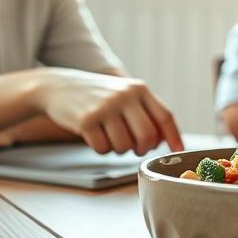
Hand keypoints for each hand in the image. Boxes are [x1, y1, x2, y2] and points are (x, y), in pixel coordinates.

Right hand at [35, 69, 182, 154]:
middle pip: (147, 137)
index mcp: (139, 89)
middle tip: (134, 148)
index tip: (178, 151)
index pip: (165, 116)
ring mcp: (105, 108)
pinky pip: (104, 149)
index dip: (174, 136)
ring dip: (119, 149)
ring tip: (110, 135)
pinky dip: (102, 148)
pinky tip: (95, 135)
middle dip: (143, 149)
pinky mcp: (86, 120)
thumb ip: (145, 113)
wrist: (59, 86)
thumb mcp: (124, 96)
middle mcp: (124, 96)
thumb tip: (163, 141)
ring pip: (125, 146)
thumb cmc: (99, 96)